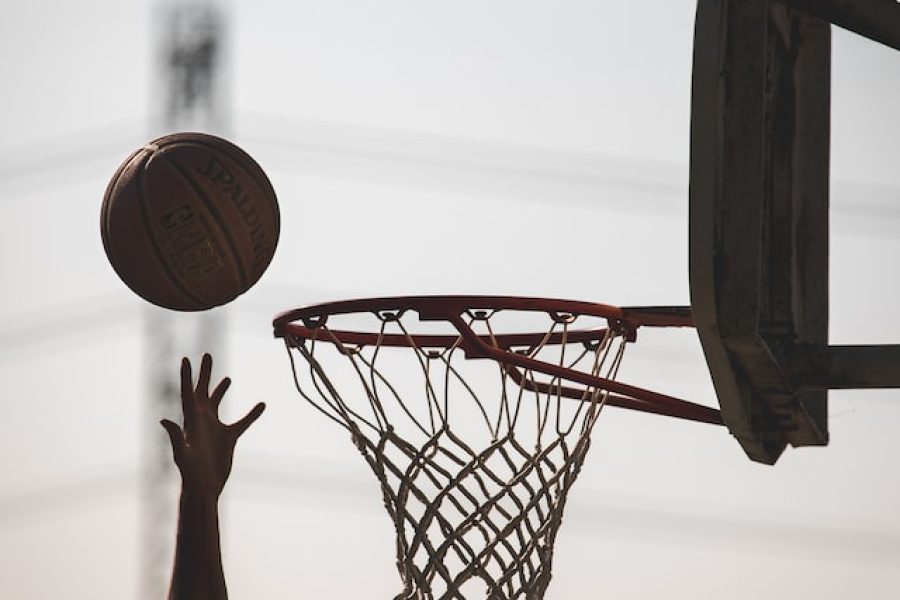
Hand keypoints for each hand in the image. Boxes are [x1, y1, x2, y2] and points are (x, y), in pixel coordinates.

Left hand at [161, 354, 265, 496]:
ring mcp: (214, 429)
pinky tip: (262, 405)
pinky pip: (242, 422)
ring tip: (227, 378)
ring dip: (221, 390)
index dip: (187, 375)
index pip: (188, 392)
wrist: (204, 488)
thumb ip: (174, 436)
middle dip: (205, 373)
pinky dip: (252, 414)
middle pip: (202, 391)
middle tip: (207, 355)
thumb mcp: (182, 453)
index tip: (187, 359)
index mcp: (191, 420)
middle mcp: (201, 421)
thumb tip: (163, 420)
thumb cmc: (190, 473)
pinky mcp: (227, 438)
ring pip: (218, 404)